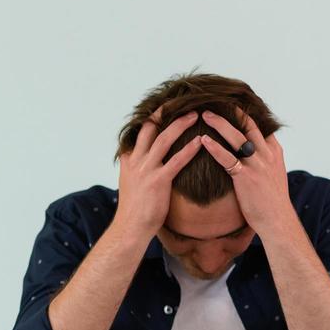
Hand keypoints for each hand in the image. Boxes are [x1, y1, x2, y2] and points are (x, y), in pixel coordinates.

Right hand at [114, 105, 201, 238]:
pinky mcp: (158, 181)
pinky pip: (176, 160)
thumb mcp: (130, 184)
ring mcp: (146, 170)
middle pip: (150, 128)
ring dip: (180, 124)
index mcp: (129, 160)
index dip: (152, 118)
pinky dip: (189, 149)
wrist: (130, 228)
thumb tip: (142, 162)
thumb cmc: (134, 210)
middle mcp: (136, 161)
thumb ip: (136, 170)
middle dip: (165, 112)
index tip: (165, 107)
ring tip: (195, 114)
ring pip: (164, 139)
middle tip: (180, 101)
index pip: (139, 132)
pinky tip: (201, 141)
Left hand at [197, 106, 297, 237]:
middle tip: (215, 102)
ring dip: (220, 124)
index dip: (246, 114)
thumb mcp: (275, 175)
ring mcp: (257, 165)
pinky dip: (214, 148)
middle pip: (249, 126)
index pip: (261, 126)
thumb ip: (266, 161)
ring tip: (205, 114)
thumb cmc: (273, 202)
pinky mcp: (246, 177)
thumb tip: (255, 153)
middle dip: (232, 112)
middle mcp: (267, 155)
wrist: (277, 221)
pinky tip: (203, 140)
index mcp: (274, 153)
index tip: (232, 103)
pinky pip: (227, 158)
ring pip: (237, 137)